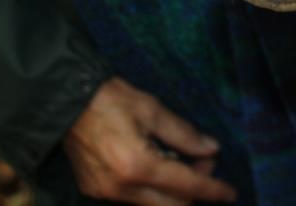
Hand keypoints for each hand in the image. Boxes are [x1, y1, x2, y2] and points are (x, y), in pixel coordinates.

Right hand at [63, 77, 236, 204]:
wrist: (64, 102)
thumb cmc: (111, 100)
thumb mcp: (153, 110)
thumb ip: (184, 134)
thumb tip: (211, 149)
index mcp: (138, 166)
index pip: (187, 186)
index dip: (212, 190)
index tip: (230, 194)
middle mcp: (121, 188)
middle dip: (195, 191)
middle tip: (205, 164)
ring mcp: (105, 193)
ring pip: (152, 205)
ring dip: (174, 191)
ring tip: (183, 161)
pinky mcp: (95, 191)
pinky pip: (133, 199)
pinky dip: (153, 189)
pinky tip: (159, 165)